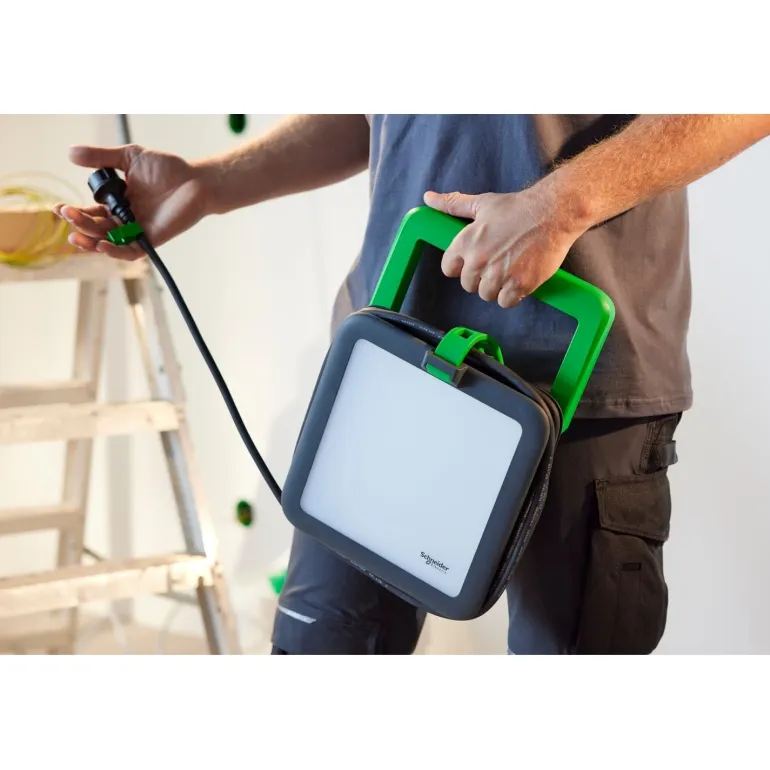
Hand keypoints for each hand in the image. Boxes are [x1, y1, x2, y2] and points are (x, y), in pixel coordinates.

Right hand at [54, 144, 208, 260]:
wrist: (195, 180)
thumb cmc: (167, 168)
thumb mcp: (129, 158)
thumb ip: (101, 157)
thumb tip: (70, 153)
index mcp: (117, 202)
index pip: (90, 212)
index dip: (74, 213)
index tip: (59, 208)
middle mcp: (125, 219)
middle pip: (96, 228)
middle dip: (79, 224)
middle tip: (67, 214)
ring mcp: (137, 230)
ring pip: (108, 242)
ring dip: (91, 240)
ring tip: (77, 235)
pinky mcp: (151, 239)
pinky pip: (130, 251)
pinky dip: (115, 251)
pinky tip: (102, 245)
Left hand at [423, 182, 585, 307]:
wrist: (553, 213)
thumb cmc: (517, 207)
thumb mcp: (482, 203)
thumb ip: (453, 204)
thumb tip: (428, 198)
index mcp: (466, 243)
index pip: (449, 268)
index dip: (461, 266)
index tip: (474, 261)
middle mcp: (478, 261)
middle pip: (468, 285)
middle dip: (480, 277)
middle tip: (498, 262)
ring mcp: (499, 275)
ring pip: (487, 295)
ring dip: (497, 287)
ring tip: (510, 269)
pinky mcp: (519, 285)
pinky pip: (506, 302)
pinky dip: (513, 295)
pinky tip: (519, 279)